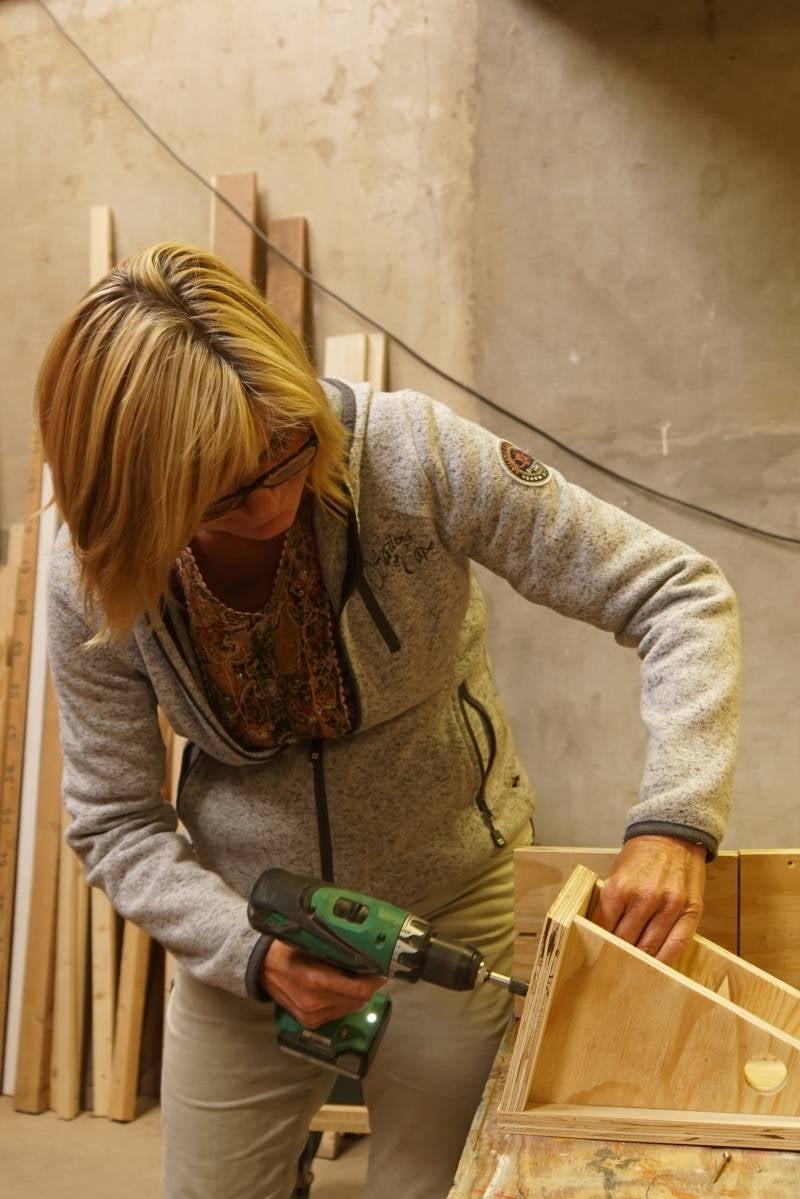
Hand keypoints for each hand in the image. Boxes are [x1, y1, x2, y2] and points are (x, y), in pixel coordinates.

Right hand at [261, 940, 384, 1028]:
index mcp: (315, 980)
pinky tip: (342, 988)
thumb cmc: (288, 950)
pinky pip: (339, 1013)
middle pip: (358, 1000)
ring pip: (351, 1008)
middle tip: (372, 971)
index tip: (381, 970)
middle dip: (369, 986)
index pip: (358, 989)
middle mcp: (314, 1002)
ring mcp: (312, 1015)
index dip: (375, 981)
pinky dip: (345, 1002)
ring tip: (357, 978)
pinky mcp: (310, 1022)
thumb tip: (364, 947)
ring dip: (358, 995)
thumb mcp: (310, 942)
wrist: (263, 969)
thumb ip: (335, 949)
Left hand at [591, 835, 705, 964]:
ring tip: (633, 966)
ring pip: (650, 947)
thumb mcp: (617, 875)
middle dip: (618, 953)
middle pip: (625, 941)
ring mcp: (669, 906)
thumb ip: (611, 903)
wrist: (673, 835)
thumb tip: (602, 933)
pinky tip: (657, 965)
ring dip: (640, 958)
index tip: (597, 952)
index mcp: (619, 888)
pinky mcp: (690, 910)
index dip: (599, 942)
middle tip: (613, 964)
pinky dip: (665, 958)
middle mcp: (644, 898)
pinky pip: (676, 944)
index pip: (604, 927)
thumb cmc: (641, 857)